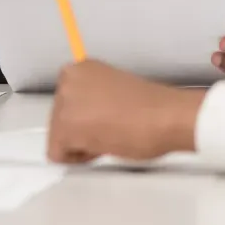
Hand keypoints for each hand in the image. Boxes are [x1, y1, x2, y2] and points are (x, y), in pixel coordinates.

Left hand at [48, 59, 204, 163]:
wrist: (166, 117)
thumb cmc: (153, 107)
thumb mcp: (116, 89)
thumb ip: (95, 98)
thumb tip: (89, 117)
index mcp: (82, 67)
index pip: (67, 100)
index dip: (86, 115)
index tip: (106, 117)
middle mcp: (68, 80)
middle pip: (59, 118)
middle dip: (81, 129)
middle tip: (111, 128)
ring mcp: (64, 103)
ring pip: (59, 136)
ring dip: (82, 143)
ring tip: (111, 135)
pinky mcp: (65, 129)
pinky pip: (58, 154)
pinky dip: (79, 157)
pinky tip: (104, 145)